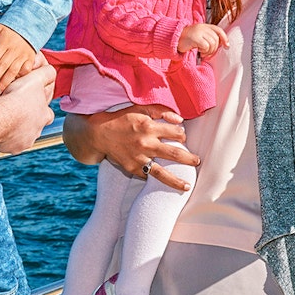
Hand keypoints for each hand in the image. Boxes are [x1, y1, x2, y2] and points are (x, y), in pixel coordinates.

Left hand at [0, 24, 37, 94]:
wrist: (29, 27)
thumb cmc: (9, 30)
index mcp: (5, 41)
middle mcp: (15, 49)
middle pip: (3, 65)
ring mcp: (23, 55)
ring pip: (13, 70)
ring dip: (5, 82)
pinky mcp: (30, 59)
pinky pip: (26, 71)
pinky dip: (20, 78)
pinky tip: (13, 86)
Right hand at [0, 62, 55, 154]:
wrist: (1, 118)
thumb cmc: (18, 97)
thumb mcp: (36, 78)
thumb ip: (46, 73)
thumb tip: (51, 71)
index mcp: (45, 116)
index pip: (48, 113)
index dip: (39, 106)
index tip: (28, 102)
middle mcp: (37, 132)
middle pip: (34, 126)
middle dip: (25, 119)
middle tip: (13, 111)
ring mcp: (25, 142)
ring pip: (20, 135)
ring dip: (13, 128)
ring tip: (1, 117)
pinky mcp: (12, 148)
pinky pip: (8, 143)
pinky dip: (3, 136)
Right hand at [65, 105, 197, 190]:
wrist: (97, 134)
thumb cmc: (120, 118)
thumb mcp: (139, 108)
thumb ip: (160, 111)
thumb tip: (179, 119)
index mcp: (148, 126)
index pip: (176, 132)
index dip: (182, 134)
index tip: (182, 136)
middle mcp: (145, 143)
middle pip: (174, 154)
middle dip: (189, 159)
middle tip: (197, 161)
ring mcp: (138, 158)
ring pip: (162, 173)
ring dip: (176, 181)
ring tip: (187, 186)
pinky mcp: (132, 168)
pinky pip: (148, 176)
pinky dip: (156, 179)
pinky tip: (165, 184)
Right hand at [178, 23, 228, 56]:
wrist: (174, 39)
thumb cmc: (187, 40)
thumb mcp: (199, 35)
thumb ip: (208, 37)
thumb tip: (220, 44)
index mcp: (204, 26)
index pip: (218, 30)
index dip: (224, 38)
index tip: (226, 46)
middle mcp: (202, 27)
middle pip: (216, 39)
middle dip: (214, 49)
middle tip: (207, 53)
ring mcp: (199, 32)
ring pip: (212, 43)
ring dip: (209, 51)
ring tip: (202, 53)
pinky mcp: (195, 38)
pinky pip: (206, 46)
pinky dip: (204, 51)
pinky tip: (199, 51)